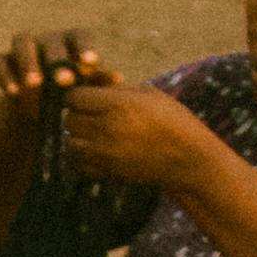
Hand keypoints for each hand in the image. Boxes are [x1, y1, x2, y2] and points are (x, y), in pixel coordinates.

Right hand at [0, 32, 112, 104]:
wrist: (37, 110)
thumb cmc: (68, 96)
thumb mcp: (84, 92)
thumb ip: (98, 84)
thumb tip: (118, 78)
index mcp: (72, 41)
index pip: (80, 36)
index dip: (85, 47)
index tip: (90, 64)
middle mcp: (47, 39)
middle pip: (51, 41)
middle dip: (57, 60)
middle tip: (64, 81)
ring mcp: (24, 48)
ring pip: (22, 42)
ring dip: (28, 62)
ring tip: (34, 85)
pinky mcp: (4, 61)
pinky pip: (0, 61)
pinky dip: (5, 75)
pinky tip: (13, 93)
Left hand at [57, 79, 213, 193]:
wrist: (186, 157)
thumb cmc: (170, 119)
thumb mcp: (146, 93)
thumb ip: (116, 89)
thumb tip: (93, 82)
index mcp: (117, 105)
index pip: (75, 97)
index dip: (79, 94)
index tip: (89, 95)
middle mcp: (106, 130)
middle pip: (69, 120)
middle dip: (77, 114)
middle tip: (92, 113)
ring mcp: (104, 155)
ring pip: (70, 144)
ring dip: (78, 136)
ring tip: (94, 132)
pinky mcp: (106, 173)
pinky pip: (78, 165)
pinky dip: (82, 157)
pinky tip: (98, 150)